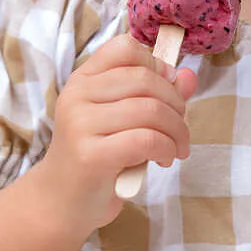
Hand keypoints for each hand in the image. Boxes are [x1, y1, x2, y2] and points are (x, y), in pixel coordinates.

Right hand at [34, 34, 197, 230]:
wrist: (62, 202)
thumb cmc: (98, 156)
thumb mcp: (126, 120)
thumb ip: (157, 95)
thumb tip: (188, 76)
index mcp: (84, 79)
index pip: (124, 48)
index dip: (155, 64)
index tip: (167, 90)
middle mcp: (77, 95)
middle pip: (144, 79)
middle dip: (176, 104)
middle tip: (181, 128)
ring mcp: (80, 124)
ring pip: (149, 110)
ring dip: (177, 130)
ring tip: (177, 147)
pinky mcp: (90, 155)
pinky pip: (145, 140)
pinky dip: (166, 148)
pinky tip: (165, 159)